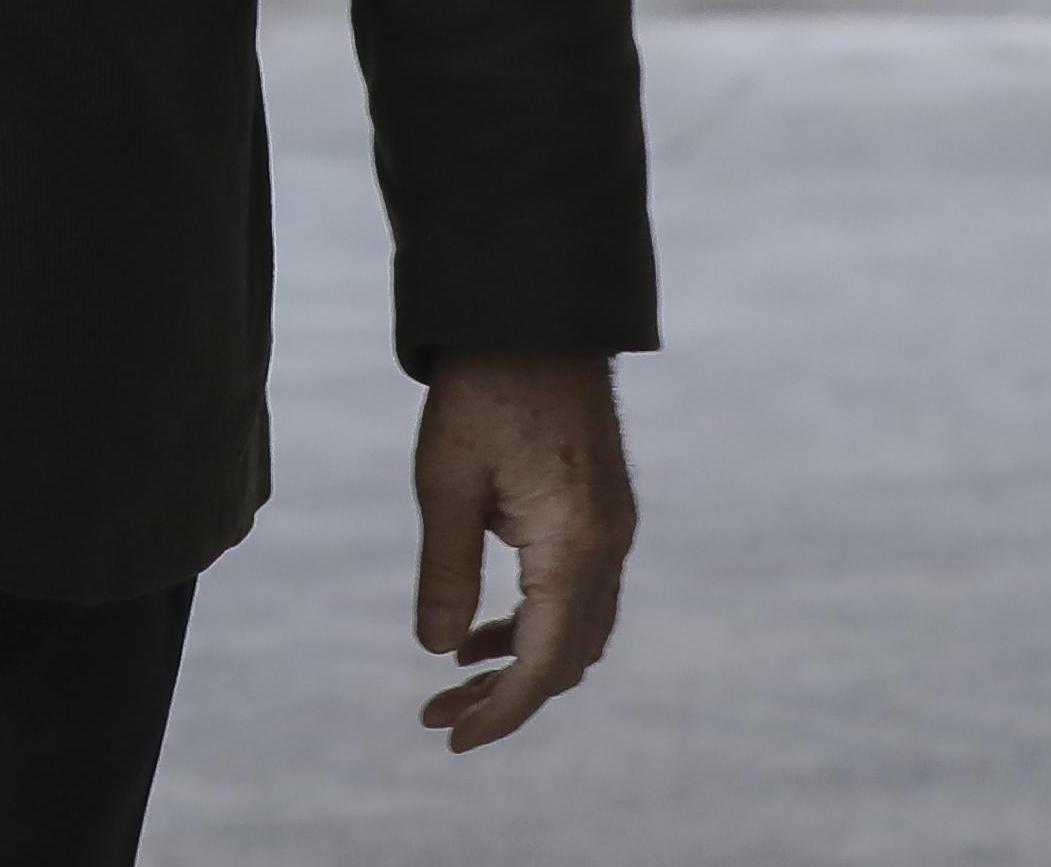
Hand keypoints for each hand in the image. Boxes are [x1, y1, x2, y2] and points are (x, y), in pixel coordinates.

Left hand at [410, 351, 632, 752]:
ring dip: (522, 662)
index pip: (543, 664)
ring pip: (577, 630)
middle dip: (507, 697)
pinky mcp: (603, 511)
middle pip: (567, 658)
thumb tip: (438, 650)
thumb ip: (446, 573)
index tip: (454, 738)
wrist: (538, 314)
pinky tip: (482, 626)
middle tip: (439, 715)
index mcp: (572, 546)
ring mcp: (612, 528)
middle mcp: (607, 546)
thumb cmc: (484, 388)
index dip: (501, 713)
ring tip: (454, 677)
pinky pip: (579, 594)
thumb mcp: (446, 482)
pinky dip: (536, 622)